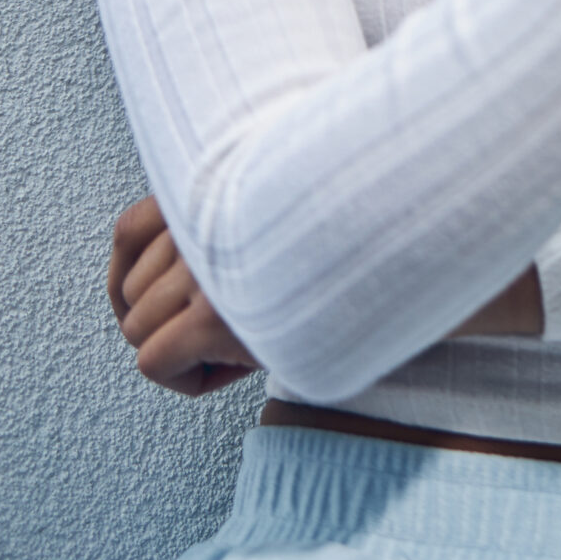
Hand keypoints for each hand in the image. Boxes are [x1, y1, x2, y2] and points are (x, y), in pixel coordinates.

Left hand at [108, 198, 543, 394]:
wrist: (434, 246)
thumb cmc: (382, 227)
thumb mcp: (305, 199)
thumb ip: (253, 213)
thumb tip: (197, 257)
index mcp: (220, 181)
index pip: (126, 229)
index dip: (136, 278)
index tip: (177, 302)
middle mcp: (204, 217)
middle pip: (131, 293)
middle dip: (174, 321)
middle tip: (242, 325)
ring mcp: (206, 266)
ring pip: (138, 331)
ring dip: (185, 348)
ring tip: (249, 343)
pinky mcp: (217, 317)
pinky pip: (154, 364)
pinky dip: (187, 379)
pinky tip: (239, 368)